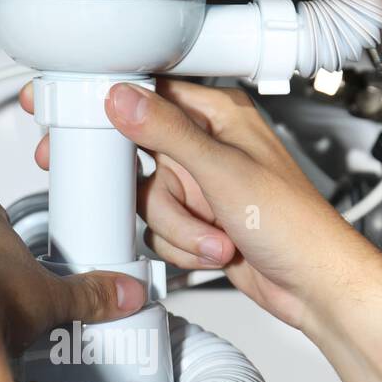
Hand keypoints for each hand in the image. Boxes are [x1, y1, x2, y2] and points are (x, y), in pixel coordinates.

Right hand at [20, 79, 356, 329]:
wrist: (314, 287)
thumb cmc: (294, 225)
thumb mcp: (223, 172)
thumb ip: (166, 133)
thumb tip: (121, 98)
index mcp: (218, 116)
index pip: (147, 94)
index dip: (107, 105)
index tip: (67, 112)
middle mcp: (207, 147)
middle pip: (138, 158)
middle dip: (155, 196)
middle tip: (135, 200)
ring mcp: (201, 188)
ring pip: (147, 202)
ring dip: (178, 230)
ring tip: (218, 236)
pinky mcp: (198, 223)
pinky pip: (160, 231)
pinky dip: (184, 248)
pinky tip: (216, 251)